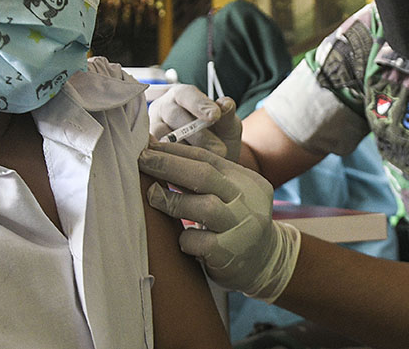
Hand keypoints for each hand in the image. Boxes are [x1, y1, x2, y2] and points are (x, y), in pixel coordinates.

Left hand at [137, 141, 300, 302]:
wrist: (266, 262)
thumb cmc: (235, 223)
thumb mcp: (230, 196)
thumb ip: (204, 180)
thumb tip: (159, 157)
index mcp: (247, 180)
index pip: (207, 158)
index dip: (175, 150)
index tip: (148, 146)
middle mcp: (248, 201)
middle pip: (205, 175)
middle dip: (168, 165)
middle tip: (142, 160)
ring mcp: (242, 228)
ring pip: (205, 207)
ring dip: (172, 200)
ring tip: (151, 195)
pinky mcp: (231, 254)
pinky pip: (200, 242)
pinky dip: (185, 239)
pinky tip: (181, 240)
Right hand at [148, 84, 241, 161]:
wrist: (211, 168)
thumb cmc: (218, 140)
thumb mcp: (228, 127)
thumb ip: (227, 115)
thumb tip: (226, 104)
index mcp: (180, 96)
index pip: (185, 94)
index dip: (199, 104)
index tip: (215, 116)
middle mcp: (161, 110)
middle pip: (172, 115)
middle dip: (198, 134)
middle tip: (220, 149)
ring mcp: (150, 131)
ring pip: (162, 138)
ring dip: (185, 152)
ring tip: (207, 163)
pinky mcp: (147, 154)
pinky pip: (155, 157)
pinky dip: (173, 165)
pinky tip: (191, 173)